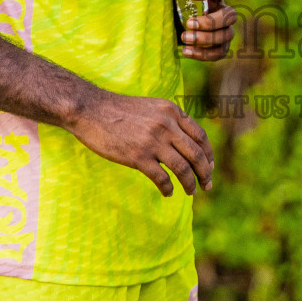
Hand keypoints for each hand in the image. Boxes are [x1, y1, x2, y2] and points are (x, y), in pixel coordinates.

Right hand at [70, 89, 213, 194]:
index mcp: (172, 112)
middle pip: (197, 154)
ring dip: (191, 183)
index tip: (210, 167)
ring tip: (192, 192)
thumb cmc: (119, 110)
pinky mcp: (138, 156)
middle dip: (205, 173)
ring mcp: (153, 141)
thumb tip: (184, 142)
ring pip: (183, 168)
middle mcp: (167, 125)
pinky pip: (162, 178)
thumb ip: (169, 120)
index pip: (200, 136)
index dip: (209, 154)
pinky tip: (168, 193)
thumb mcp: (151, 107)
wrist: (91, 110)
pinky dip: (168, 188)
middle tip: (208, 185)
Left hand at [182, 0, 236, 60]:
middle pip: (230, 15)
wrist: (173, 24)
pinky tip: (185, 51)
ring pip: (225, 36)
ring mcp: (224, 31)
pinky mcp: (218, 48)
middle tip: (189, 23)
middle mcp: (223, 12)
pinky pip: (218, 53)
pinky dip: (203, 54)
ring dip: (206, 39)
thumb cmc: (176, 2)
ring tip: (185, 38)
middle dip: (210, 21)